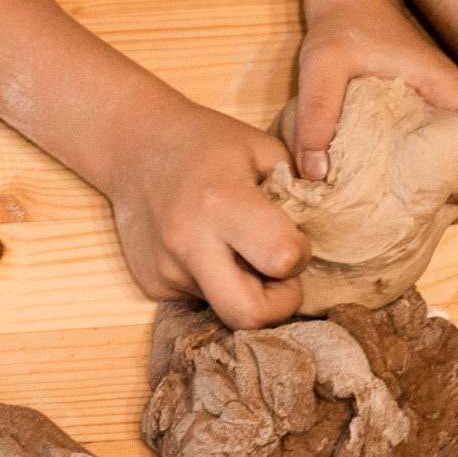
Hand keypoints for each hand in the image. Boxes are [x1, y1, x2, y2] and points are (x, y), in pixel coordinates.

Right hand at [98, 92, 308, 328]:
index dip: (300, 255)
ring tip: (239, 250)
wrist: (134, 146)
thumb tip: (323, 228)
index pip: (282, 259)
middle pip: (249, 316)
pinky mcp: (152, 286)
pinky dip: (217, 283)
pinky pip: (201, 301)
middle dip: (279, 303)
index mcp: (223, 203)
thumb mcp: (260, 147)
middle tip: (277, 271)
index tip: (294, 236)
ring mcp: (166, 271)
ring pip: (224, 310)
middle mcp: (190, 244)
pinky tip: (208, 248)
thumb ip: (297, 188)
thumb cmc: (206, 142)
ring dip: (246, 291)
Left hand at [290, 0, 457, 210]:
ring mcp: (442, 103)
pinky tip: (403, 190)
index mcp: (443, 86)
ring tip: (419, 211)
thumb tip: (316, 176)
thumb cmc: (342, 24)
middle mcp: (452, 96)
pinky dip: (441, 171)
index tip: (453, 202)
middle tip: (433, 215)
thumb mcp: (321, 63)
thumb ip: (317, 115)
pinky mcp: (427, 108)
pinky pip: (450, 146)